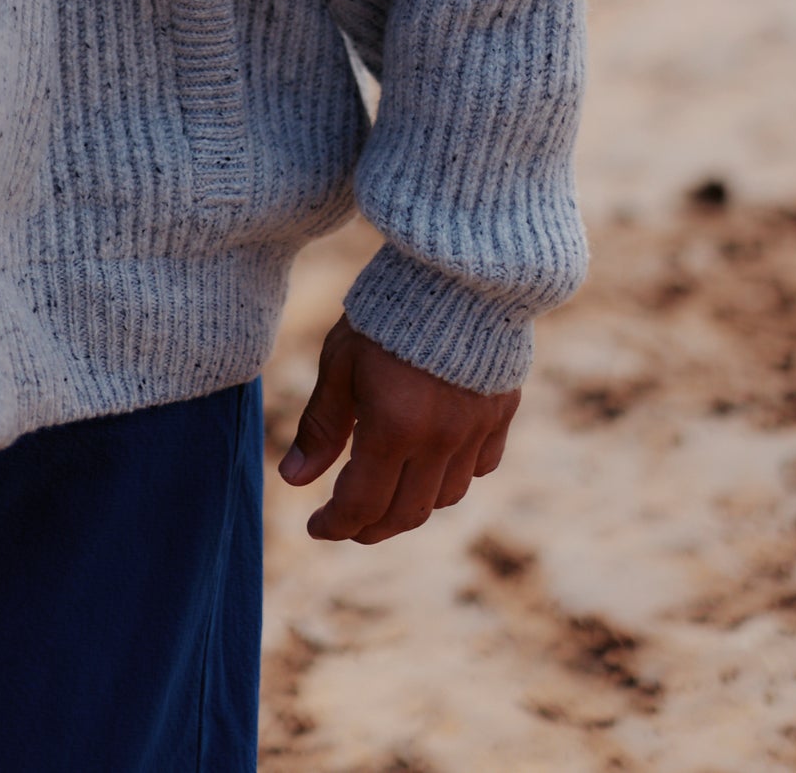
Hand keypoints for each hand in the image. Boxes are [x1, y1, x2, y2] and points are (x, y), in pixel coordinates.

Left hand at [278, 315, 518, 542]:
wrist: (456, 268)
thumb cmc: (385, 312)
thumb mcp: (341, 364)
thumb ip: (321, 427)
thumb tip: (294, 480)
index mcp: (394, 429)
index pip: (361, 505)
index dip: (335, 525)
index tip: (315, 527)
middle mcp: (441, 442)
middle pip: (406, 513)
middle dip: (371, 526)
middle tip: (347, 521)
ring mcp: (476, 431)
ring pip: (445, 496)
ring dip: (412, 504)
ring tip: (386, 490)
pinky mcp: (501, 413)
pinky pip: (480, 466)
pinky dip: (454, 475)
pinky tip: (433, 460)